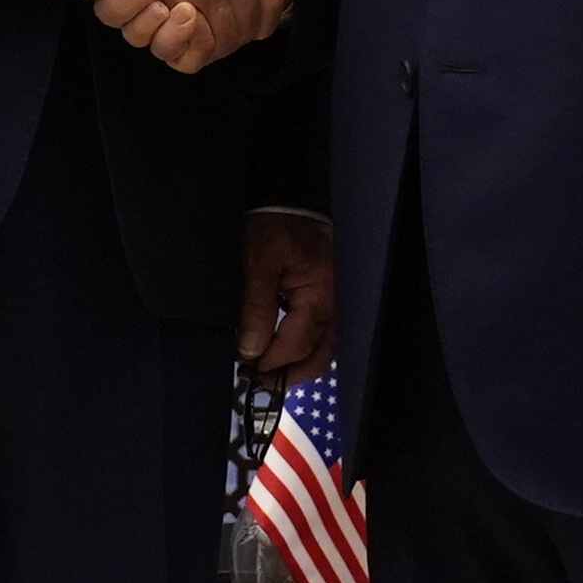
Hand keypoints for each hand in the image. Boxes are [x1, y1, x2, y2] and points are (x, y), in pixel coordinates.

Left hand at [237, 209, 335, 374]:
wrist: (288, 197)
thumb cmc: (273, 226)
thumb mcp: (257, 265)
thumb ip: (256, 309)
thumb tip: (250, 350)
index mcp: (320, 295)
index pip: (297, 344)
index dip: (271, 362)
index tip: (247, 370)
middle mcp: (334, 302)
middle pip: (320, 354)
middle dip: (292, 373)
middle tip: (263, 384)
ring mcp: (335, 299)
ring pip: (324, 345)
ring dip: (300, 362)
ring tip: (273, 373)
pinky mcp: (328, 293)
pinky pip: (321, 329)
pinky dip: (304, 344)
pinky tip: (284, 349)